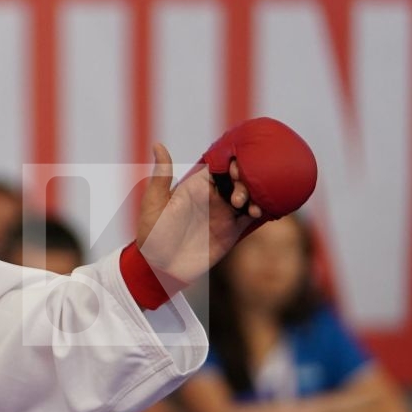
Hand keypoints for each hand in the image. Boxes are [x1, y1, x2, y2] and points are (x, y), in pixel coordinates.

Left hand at [135, 143, 258, 291]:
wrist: (160, 267)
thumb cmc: (152, 233)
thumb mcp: (154, 204)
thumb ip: (161, 177)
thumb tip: (158, 144)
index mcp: (195, 186)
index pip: (218, 168)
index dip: (229, 163)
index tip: (234, 167)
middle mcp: (212, 197)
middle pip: (237, 180)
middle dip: (245, 180)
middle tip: (238, 194)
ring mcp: (224, 213)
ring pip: (248, 196)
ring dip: (255, 195)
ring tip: (250, 205)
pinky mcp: (232, 232)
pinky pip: (251, 217)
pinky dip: (259, 211)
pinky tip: (259, 212)